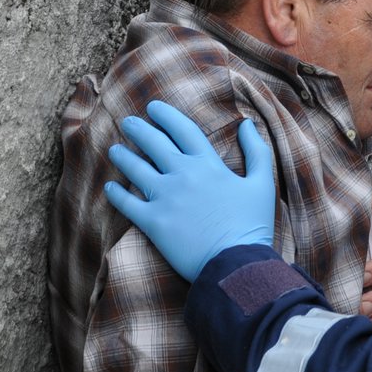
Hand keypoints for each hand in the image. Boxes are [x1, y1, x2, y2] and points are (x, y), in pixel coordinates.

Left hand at [103, 100, 275, 281]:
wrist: (236, 264)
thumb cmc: (252, 225)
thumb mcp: (262, 184)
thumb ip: (256, 151)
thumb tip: (247, 125)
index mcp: (207, 164)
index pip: (182, 129)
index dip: (166, 116)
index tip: (153, 108)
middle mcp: (182, 175)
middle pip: (154, 144)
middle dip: (138, 130)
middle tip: (126, 122)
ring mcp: (165, 198)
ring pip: (136, 169)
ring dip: (123, 157)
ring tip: (114, 150)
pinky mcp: (153, 223)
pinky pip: (127, 204)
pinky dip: (116, 195)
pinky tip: (109, 188)